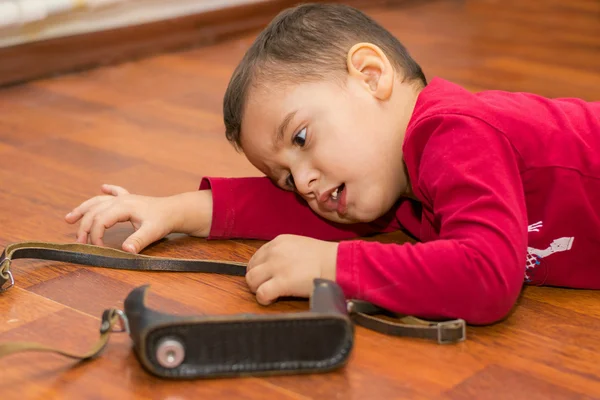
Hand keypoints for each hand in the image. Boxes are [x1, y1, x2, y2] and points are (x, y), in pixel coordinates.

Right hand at [65, 184, 212, 252]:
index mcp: (123, 207)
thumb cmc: (164, 220)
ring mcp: (126, 198)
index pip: (101, 220)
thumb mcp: (152, 232)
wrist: (177, 210)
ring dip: (84, 209)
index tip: (97, 248)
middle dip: (84, 226)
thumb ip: (138, 241)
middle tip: (79, 241)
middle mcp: (121, 200)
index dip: (95, 235)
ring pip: (98, 201)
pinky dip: (108, 190)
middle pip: (94, 211)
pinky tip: (103, 187)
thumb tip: (126, 250)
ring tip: (69, 218)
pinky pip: (116, 192)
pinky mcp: (131, 199)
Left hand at [245, 234, 338, 304]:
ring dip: (257, 288)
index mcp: (278, 242)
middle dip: (256, 279)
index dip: (259, 269)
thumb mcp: (299, 246)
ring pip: (251, 280)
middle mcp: (274, 252)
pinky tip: (271, 299)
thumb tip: (277, 266)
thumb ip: (285, 253)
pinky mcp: (281, 283)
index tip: (266, 277)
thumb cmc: (324, 257)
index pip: (257, 257)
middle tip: (266, 286)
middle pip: (251, 269)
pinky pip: (261, 293)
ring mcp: (276, 267)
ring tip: (269, 292)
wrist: (336, 263)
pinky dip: (263, 299)